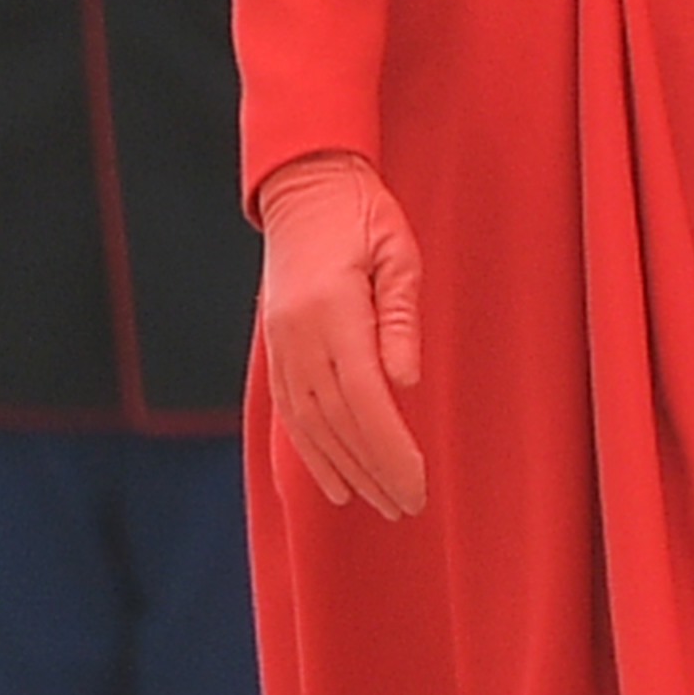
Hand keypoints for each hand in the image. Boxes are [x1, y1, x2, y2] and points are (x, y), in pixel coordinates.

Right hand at [257, 150, 427, 517]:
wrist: (304, 187)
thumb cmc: (363, 215)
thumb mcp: (397, 252)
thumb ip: (399, 318)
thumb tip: (404, 382)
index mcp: (330, 312)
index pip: (363, 398)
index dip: (388, 448)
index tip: (416, 483)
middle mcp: (297, 338)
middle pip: (337, 422)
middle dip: (374, 470)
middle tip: (409, 507)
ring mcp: (280, 347)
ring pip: (310, 426)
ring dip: (345, 470)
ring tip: (380, 503)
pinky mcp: (276, 351)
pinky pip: (291, 413)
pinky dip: (311, 452)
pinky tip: (332, 481)